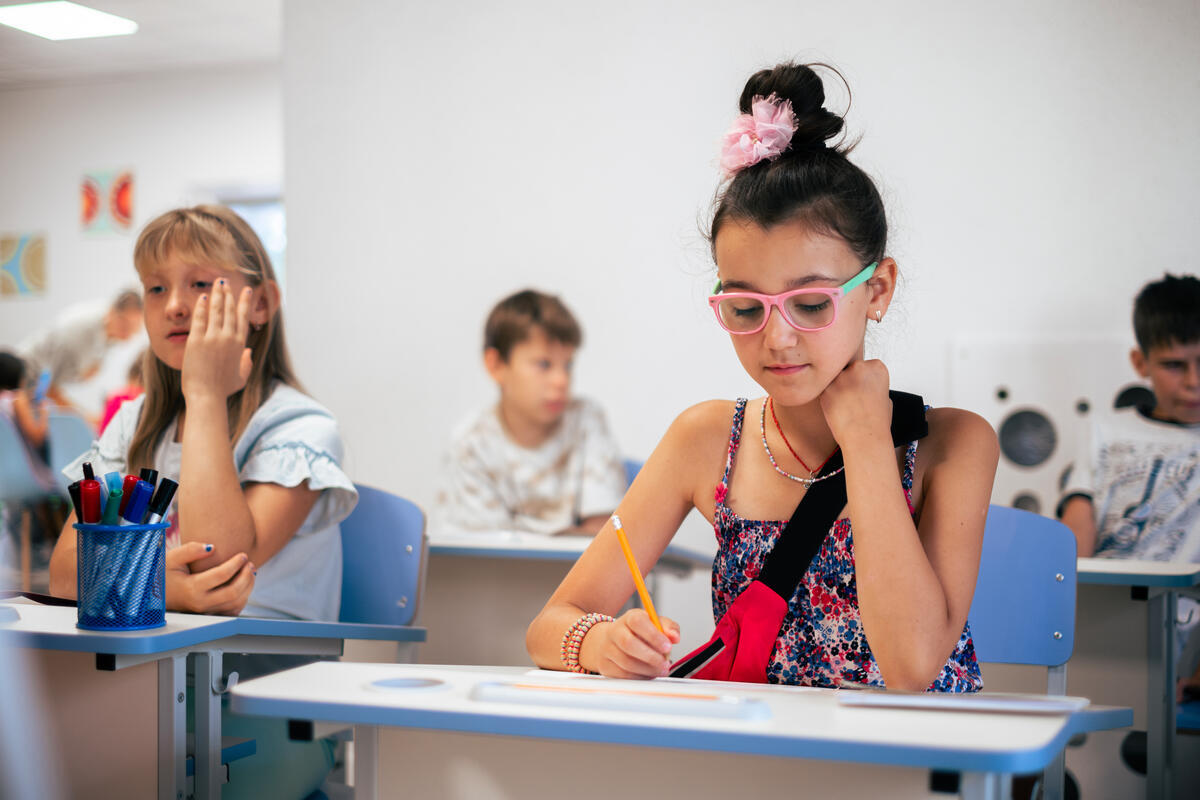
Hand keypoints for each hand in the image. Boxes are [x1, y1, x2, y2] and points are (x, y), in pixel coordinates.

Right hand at [165, 541, 255, 614]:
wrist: (155, 592)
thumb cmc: (163, 572)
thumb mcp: (172, 557)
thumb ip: (190, 550)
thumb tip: (211, 547)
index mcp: (192, 588)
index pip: (221, 576)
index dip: (236, 564)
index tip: (243, 555)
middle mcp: (200, 603)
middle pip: (233, 593)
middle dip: (246, 577)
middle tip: (249, 563)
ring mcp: (206, 611)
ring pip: (235, 604)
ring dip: (248, 587)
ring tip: (250, 572)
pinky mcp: (210, 614)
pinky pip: (232, 611)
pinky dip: (243, 598)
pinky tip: (244, 584)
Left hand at [181, 280, 252, 403]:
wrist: (206, 396)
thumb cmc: (223, 389)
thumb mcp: (241, 377)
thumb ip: (246, 363)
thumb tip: (248, 352)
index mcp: (240, 345)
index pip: (243, 317)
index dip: (244, 302)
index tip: (246, 291)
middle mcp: (228, 338)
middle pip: (230, 310)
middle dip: (229, 293)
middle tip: (226, 281)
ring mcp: (212, 338)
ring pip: (217, 311)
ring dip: (217, 294)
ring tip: (217, 283)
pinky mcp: (197, 341)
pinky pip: (200, 319)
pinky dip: (202, 307)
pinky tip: (203, 297)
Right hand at [581, 608, 680, 678]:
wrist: (610, 641)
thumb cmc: (638, 633)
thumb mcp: (654, 625)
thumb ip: (668, 628)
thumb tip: (674, 637)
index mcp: (629, 618)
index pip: (638, 622)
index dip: (653, 635)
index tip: (668, 646)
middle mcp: (615, 631)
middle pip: (628, 643)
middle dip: (651, 657)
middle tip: (665, 664)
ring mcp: (607, 649)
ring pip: (626, 662)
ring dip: (648, 670)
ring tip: (660, 670)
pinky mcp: (606, 666)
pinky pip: (623, 675)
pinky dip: (640, 677)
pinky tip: (648, 674)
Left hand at [820, 358, 891, 446]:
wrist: (864, 437)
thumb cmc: (876, 422)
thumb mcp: (885, 397)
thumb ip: (873, 384)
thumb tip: (863, 382)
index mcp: (877, 367)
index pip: (865, 367)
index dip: (864, 382)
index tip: (867, 394)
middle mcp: (859, 367)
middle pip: (849, 370)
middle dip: (850, 382)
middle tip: (855, 400)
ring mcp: (841, 377)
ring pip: (836, 380)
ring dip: (838, 390)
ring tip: (848, 407)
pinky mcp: (826, 388)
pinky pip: (826, 390)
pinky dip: (829, 399)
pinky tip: (839, 410)